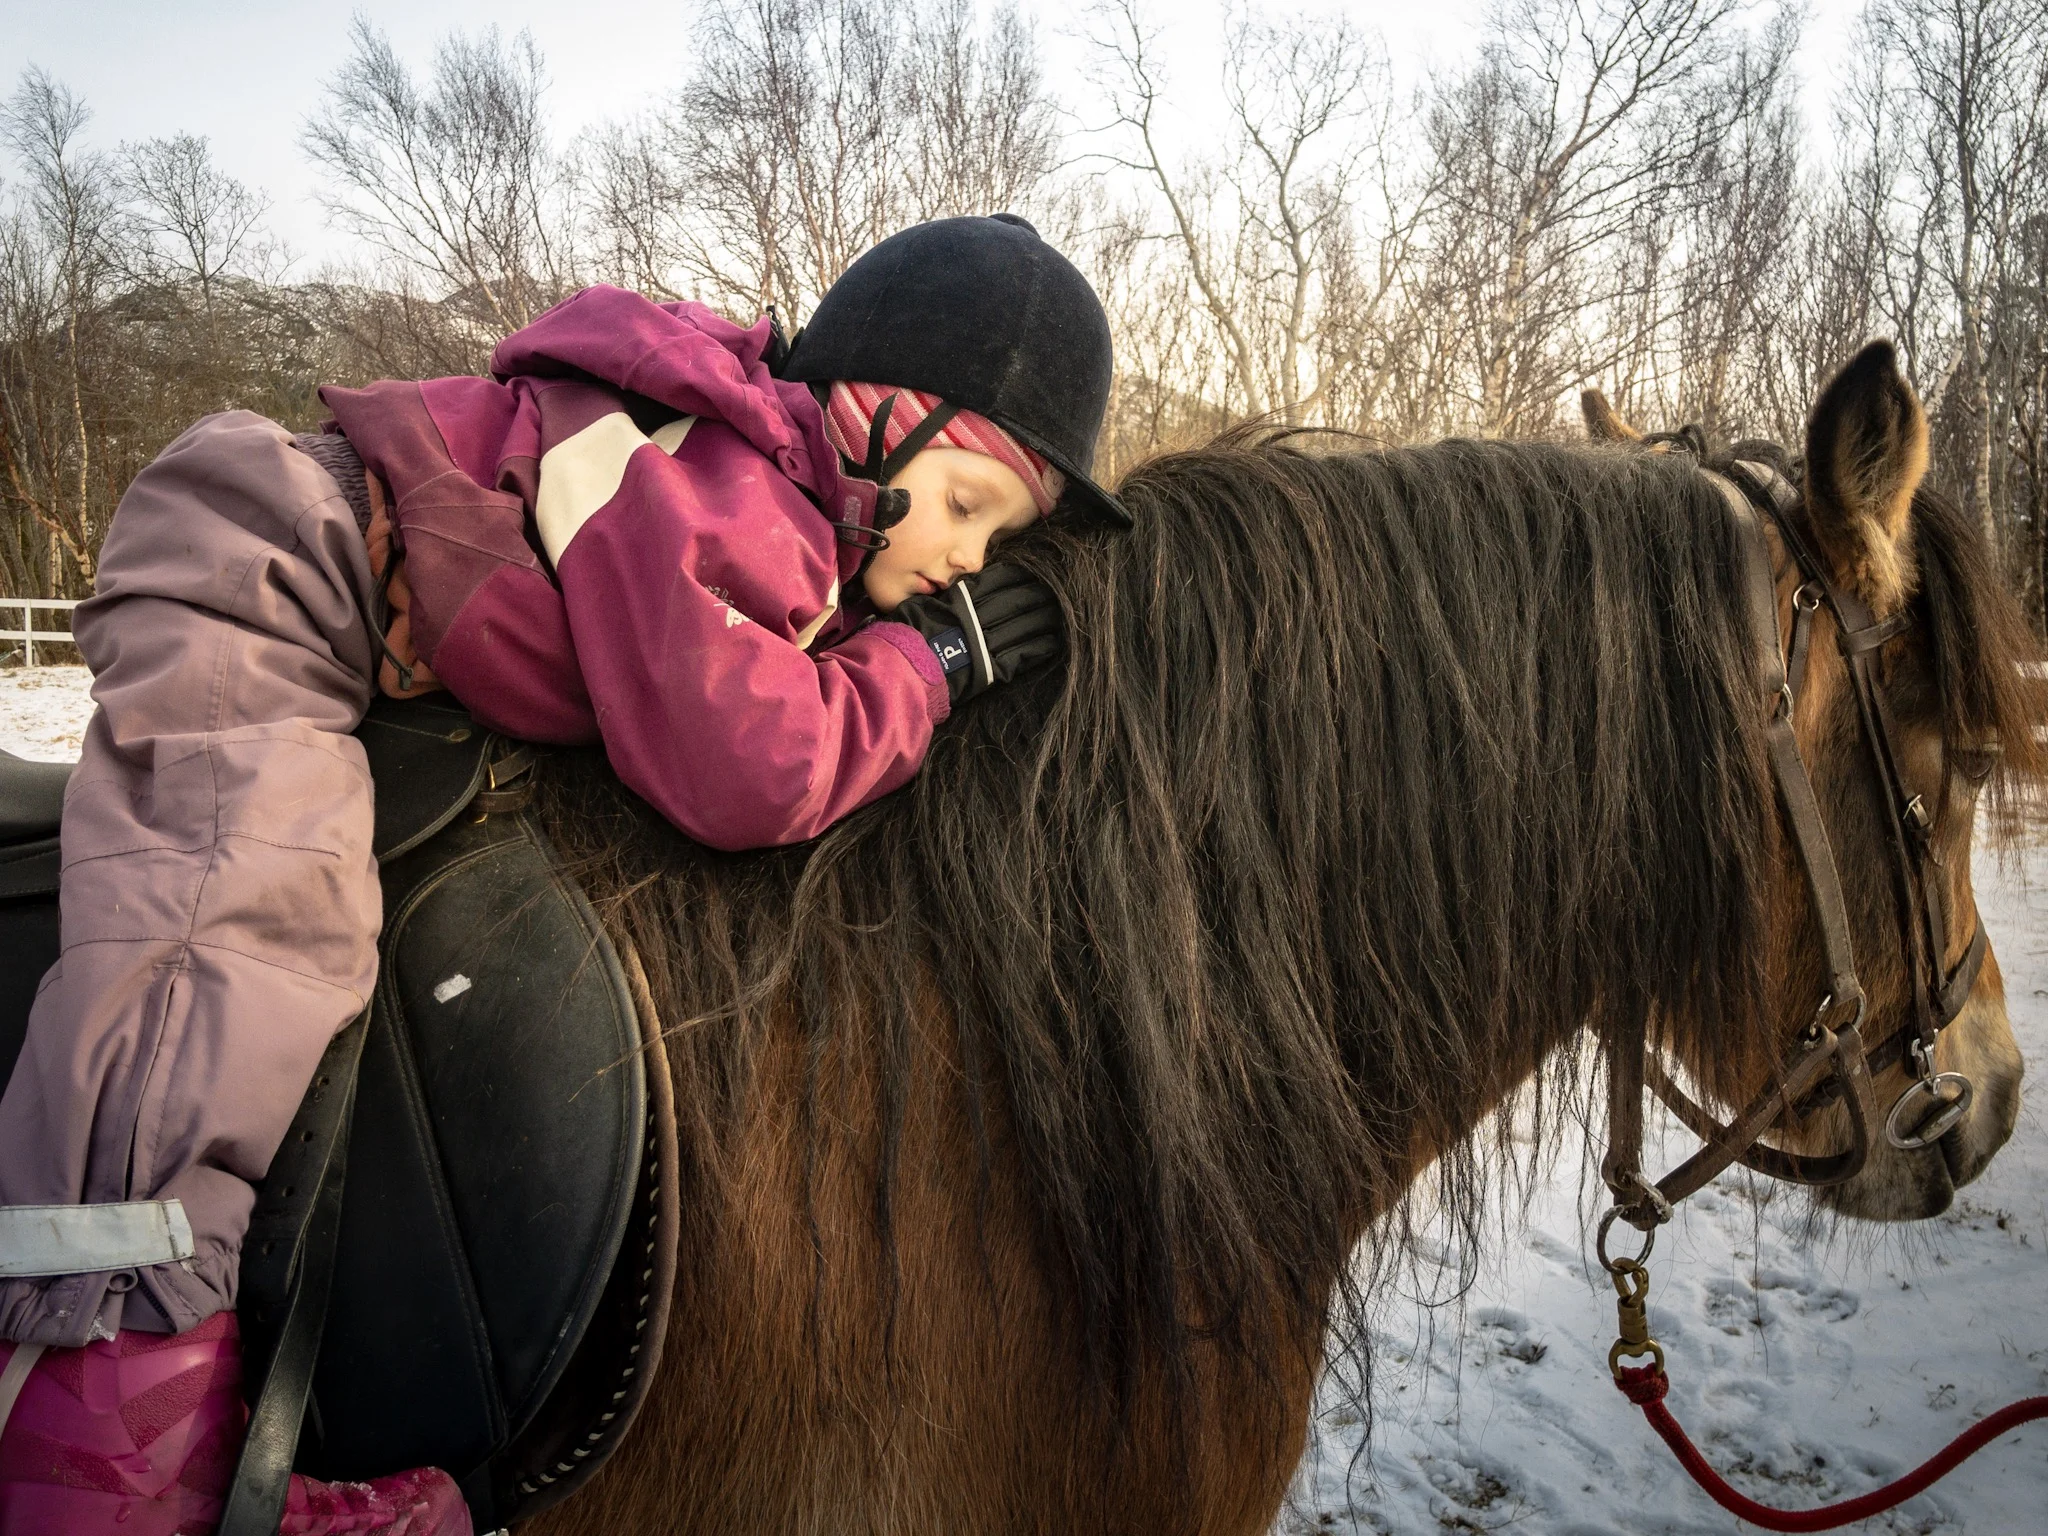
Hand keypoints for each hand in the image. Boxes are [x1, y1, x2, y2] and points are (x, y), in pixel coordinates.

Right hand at [892, 563, 1063, 704]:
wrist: (906, 668)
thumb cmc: (908, 635)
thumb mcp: (924, 604)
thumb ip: (948, 595)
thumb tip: (961, 584)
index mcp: (964, 598)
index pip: (1000, 579)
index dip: (1021, 574)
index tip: (1037, 569)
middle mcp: (981, 616)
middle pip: (1019, 599)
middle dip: (1041, 593)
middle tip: (1062, 586)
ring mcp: (989, 641)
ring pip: (1025, 624)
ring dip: (1047, 618)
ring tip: (1064, 611)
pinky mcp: (994, 667)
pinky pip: (1023, 653)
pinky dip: (1040, 645)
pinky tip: (1055, 639)